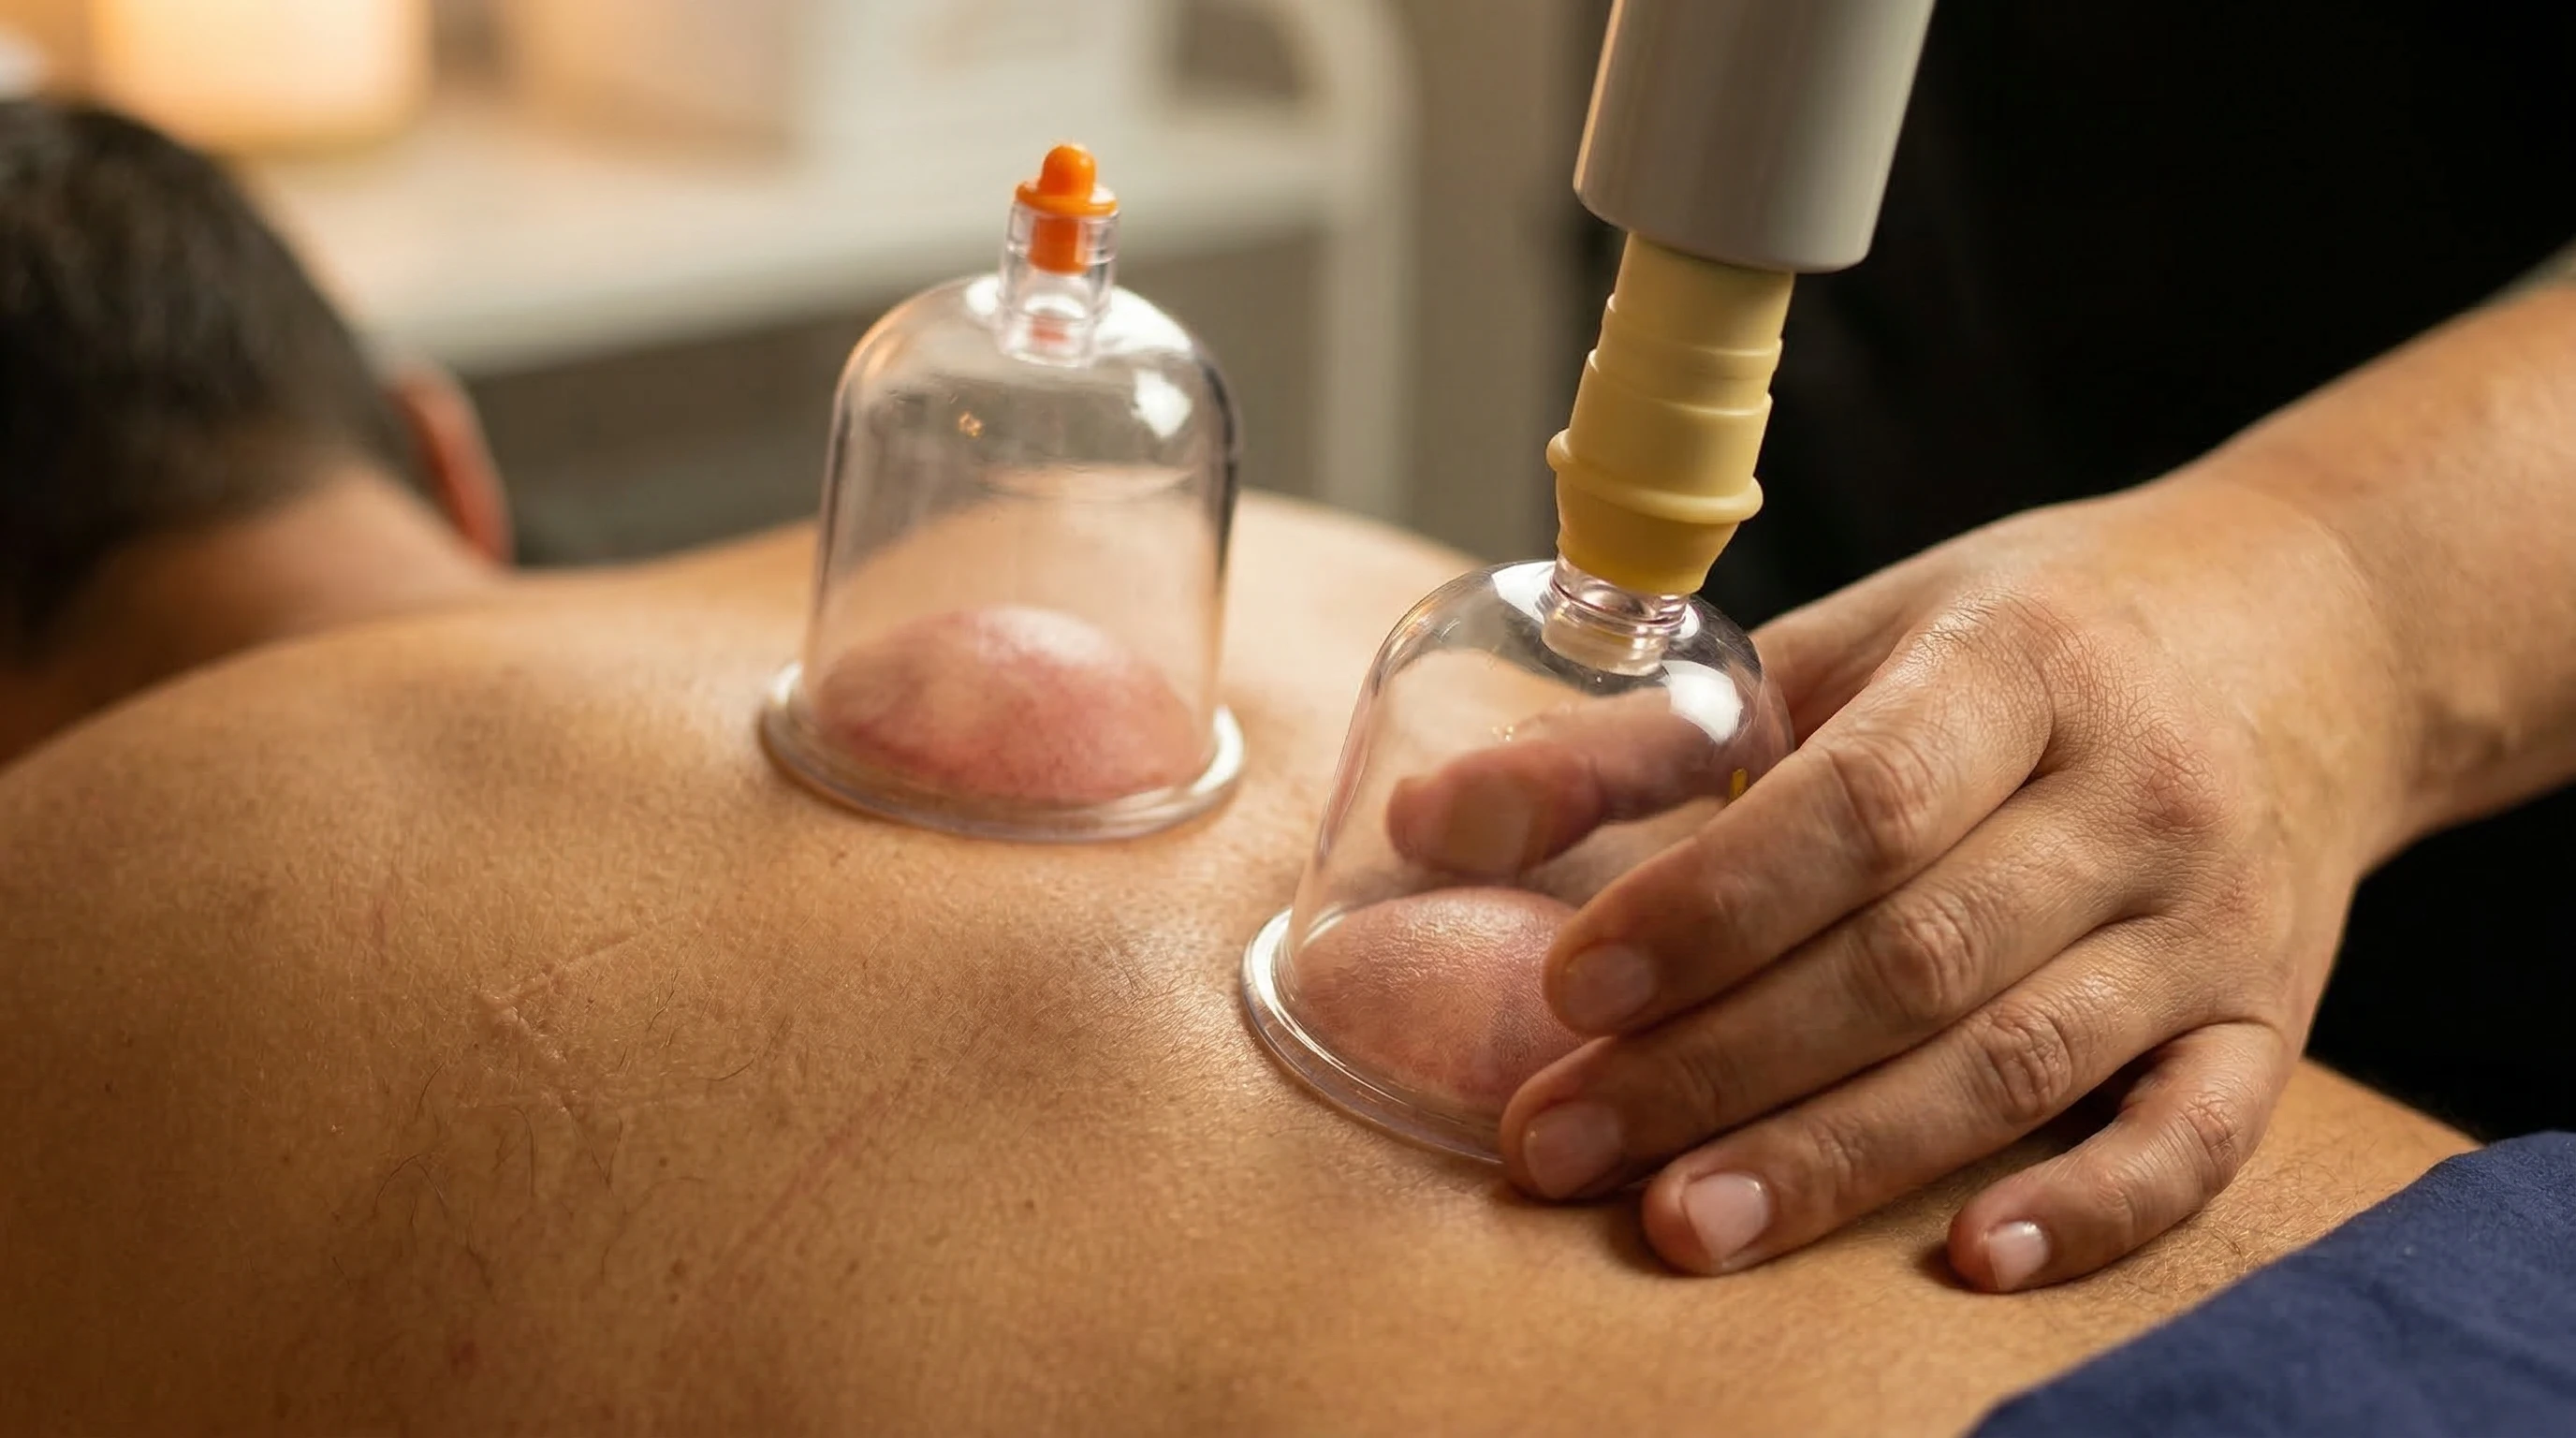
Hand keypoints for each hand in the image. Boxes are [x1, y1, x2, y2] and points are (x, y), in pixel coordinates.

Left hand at [1409, 474, 2408, 1289]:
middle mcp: (2134, 794)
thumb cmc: (2030, 635)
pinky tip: (1966, 1260)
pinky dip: (2089, 1210)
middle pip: (1916, 959)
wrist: (2305, 632)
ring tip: (1681, 1223)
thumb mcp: (1852, 637)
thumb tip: (1432, 826)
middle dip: (1719, 1064)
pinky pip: (2193, 1138)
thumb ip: (1647, 739)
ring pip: (2021, 1063)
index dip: (1709, 905)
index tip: (1569, 985)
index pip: (1860, 803)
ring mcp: (2213, 919)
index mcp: (2022, 664)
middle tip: (1558, 1141)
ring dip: (1839, 1157)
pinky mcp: (2267, 1018)